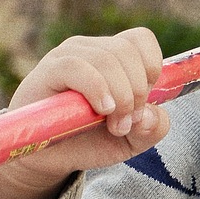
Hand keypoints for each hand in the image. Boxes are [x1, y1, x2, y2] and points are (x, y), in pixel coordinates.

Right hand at [0, 27, 169, 198]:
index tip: (146, 101)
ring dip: (120, 96)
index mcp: (114, 57)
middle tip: (127, 124)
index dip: (151, 67)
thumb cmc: (89, 141)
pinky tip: (102, 110)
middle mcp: (91, 50)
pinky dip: (96, 88)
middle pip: (127, 50)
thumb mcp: (131, 141)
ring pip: (107, 58)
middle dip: (137, 91)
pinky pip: (75, 66)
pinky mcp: (47, 71)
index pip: (140, 39)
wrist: (48, 159)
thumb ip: (152, 128)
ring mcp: (68, 56)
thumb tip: (150, 114)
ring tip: (115, 126)